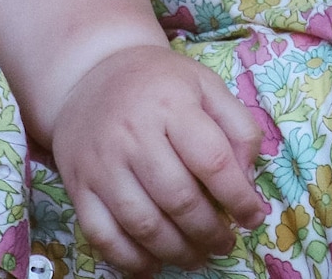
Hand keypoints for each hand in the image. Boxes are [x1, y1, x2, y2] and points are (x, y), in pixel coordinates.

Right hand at [50, 45, 268, 272]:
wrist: (92, 73)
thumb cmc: (158, 83)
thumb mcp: (205, 85)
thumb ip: (237, 127)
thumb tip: (247, 179)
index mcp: (171, 104)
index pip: (212, 160)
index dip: (238, 197)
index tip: (252, 216)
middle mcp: (133, 134)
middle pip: (178, 199)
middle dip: (209, 232)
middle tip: (224, 242)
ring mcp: (102, 163)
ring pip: (143, 224)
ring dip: (177, 252)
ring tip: (198, 256)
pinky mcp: (78, 186)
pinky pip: (102, 236)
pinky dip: (131, 261)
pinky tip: (154, 264)